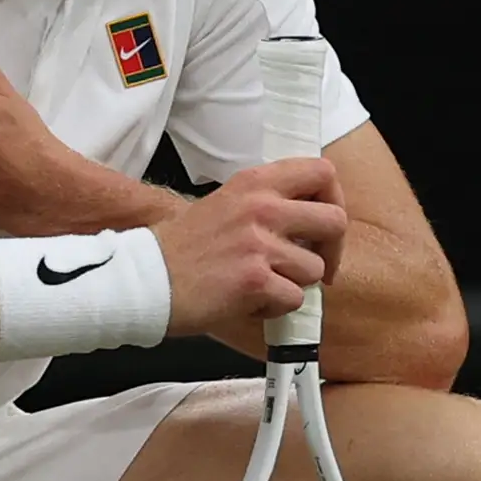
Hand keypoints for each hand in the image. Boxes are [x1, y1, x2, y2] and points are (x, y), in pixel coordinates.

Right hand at [157, 159, 347, 333]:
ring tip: (262, 284)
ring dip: (294, 283)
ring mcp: (259, 245)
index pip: (322, 172)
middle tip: (313, 265)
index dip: (333, 199)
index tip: (322, 225)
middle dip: (331, 250)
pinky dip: (275, 308)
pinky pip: (294, 299)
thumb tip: (307, 216)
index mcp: (255, 183)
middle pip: (335, 221)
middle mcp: (261, 208)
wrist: (145, 279)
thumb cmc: (182, 248)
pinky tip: (249, 301)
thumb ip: (266, 203)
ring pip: (315, 269)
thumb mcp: (225, 203)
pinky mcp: (255, 281)